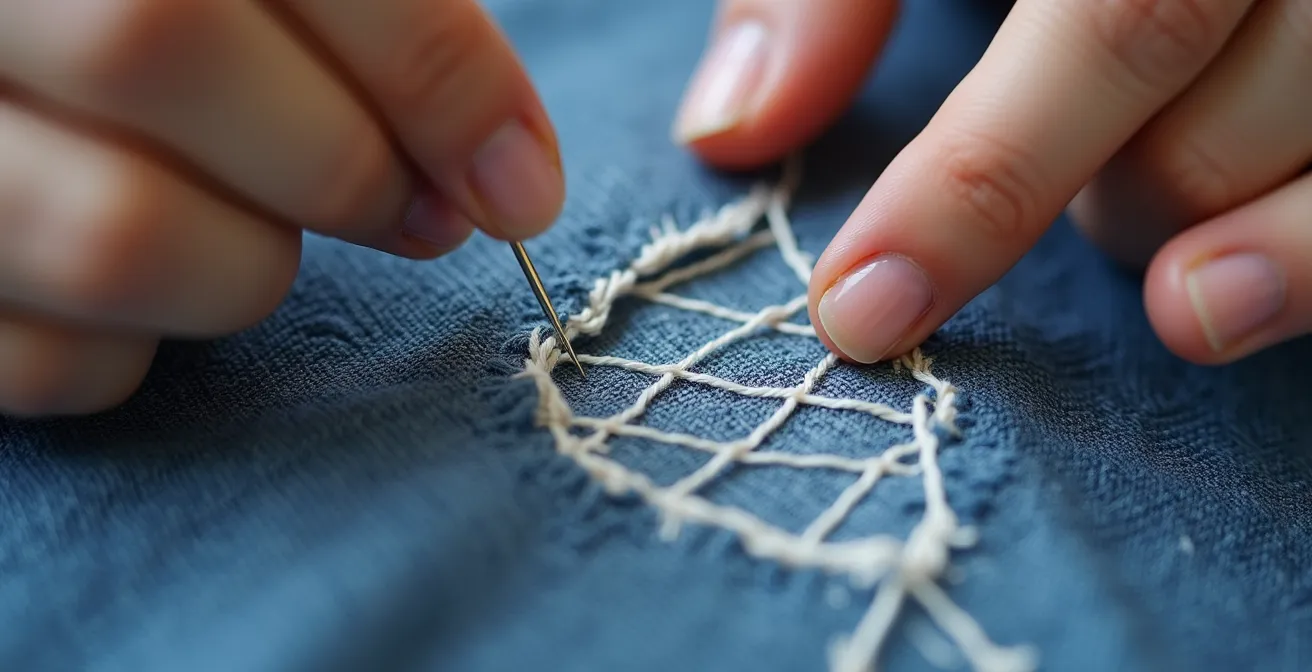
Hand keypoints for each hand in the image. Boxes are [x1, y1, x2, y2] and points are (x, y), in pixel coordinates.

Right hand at [0, 0, 563, 415]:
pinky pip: (49, 360)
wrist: (30, 57)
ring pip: (109, 232)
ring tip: (261, 235)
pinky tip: (159, 290)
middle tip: (419, 213)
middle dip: (348, 165)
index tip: (521, 177)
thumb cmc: (176, 30)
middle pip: (160, 47)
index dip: (433, 67)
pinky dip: (140, 352)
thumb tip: (506, 173)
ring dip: (247, 265)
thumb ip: (375, 17)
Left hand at [675, 0, 1311, 366]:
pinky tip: (1230, 298)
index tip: (861, 313)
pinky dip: (1305, 263)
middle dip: (1094, 202)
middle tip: (1064, 196)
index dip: (973, 186)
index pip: (1109, 20)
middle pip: (1206, 107)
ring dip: (1201, 227)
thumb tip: (733, 130)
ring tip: (1138, 197)